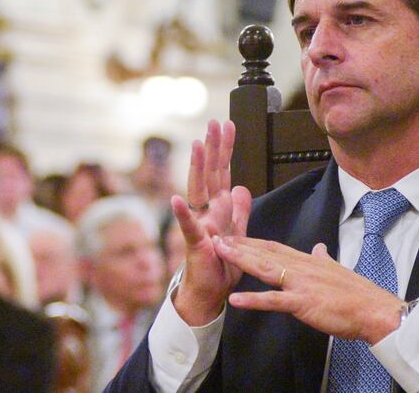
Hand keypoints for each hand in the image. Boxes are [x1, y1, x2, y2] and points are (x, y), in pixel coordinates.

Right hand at [172, 120, 251, 325]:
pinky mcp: (194, 243)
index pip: (222, 173)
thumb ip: (240, 211)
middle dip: (213, 149)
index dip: (225, 150)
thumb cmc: (222, 266)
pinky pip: (187, 226)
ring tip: (197, 145)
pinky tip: (176, 198)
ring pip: (197, 191)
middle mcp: (207, 212)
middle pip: (210, 174)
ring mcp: (199, 224)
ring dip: (197, 168)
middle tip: (214, 123)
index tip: (227, 127)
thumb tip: (242, 187)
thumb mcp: (238, 235)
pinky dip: (183, 214)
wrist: (210, 294)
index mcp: (219, 209)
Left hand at [213, 236, 401, 343]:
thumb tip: (320, 247)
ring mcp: (300, 284)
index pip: (274, 247)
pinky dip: (254, 300)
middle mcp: (301, 267)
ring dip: (241, 260)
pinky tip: (235, 299)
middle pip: (265, 253)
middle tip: (216, 236)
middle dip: (239, 245)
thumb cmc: (358, 294)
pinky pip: (274, 301)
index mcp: (308, 261)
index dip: (252, 241)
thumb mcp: (337, 269)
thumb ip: (324, 258)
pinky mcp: (303, 302)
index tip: (234, 235)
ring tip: (219, 252)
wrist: (374, 309)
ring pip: (265, 269)